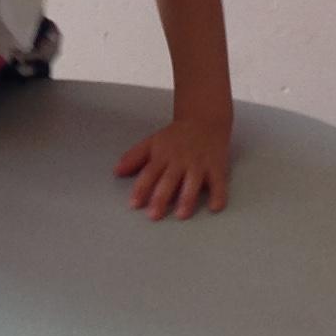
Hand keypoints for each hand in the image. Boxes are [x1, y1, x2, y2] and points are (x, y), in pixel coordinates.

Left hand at [114, 114, 230, 219]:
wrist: (204, 120)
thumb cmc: (175, 136)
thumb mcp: (152, 142)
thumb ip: (134, 157)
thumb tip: (116, 172)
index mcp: (162, 155)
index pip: (149, 173)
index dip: (141, 189)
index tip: (134, 204)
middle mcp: (180, 160)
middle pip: (169, 180)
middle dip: (161, 197)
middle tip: (154, 215)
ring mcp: (199, 164)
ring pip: (192, 182)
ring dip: (187, 198)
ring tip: (181, 215)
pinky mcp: (217, 167)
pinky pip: (219, 183)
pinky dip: (219, 195)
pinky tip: (215, 207)